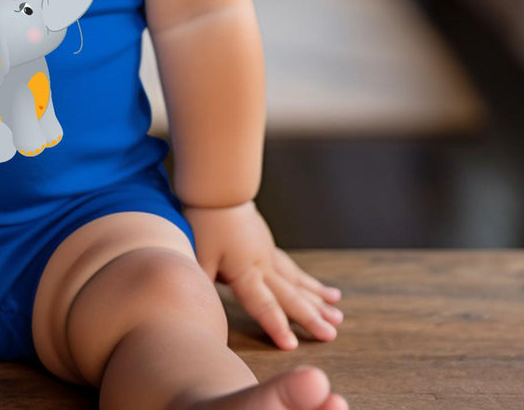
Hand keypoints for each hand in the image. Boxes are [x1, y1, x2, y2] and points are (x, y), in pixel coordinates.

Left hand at [183, 200, 343, 349]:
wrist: (218, 190)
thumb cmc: (205, 222)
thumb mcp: (199, 254)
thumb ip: (202, 281)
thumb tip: (200, 304)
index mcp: (246, 271)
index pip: (262, 303)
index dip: (275, 325)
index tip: (291, 345)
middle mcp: (263, 265)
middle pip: (290, 295)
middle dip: (311, 317)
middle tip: (332, 335)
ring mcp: (269, 255)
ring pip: (298, 282)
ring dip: (318, 300)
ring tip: (339, 316)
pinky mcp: (269, 247)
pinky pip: (294, 269)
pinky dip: (309, 282)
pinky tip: (325, 291)